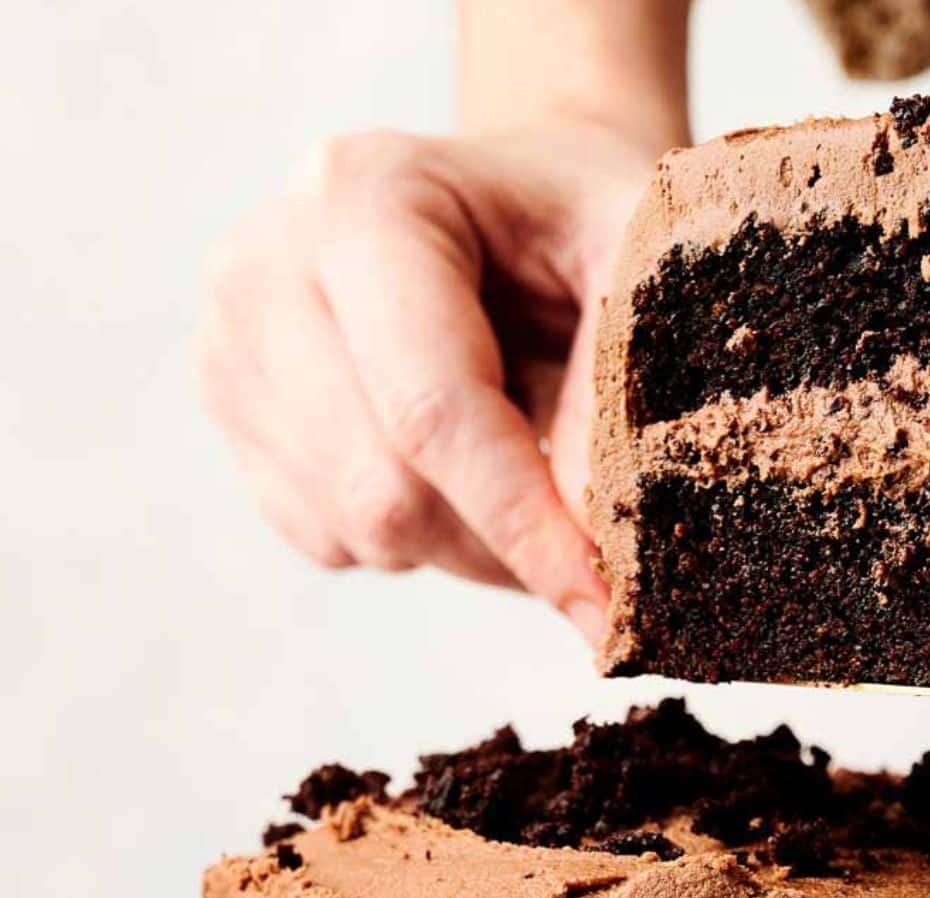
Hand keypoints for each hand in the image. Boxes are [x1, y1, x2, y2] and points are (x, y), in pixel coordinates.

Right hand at [196, 120, 655, 643]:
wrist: (510, 196)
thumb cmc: (582, 218)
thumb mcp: (637, 259)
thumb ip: (620, 387)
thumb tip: (590, 549)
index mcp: (364, 198)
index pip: (432, 406)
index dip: (524, 519)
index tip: (605, 606)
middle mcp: (265, 264)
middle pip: (382, 487)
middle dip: (505, 543)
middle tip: (595, 542)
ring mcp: (230, 341)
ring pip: (358, 528)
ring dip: (470, 545)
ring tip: (536, 472)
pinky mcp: (230, 407)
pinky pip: (329, 539)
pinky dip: (420, 538)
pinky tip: (463, 462)